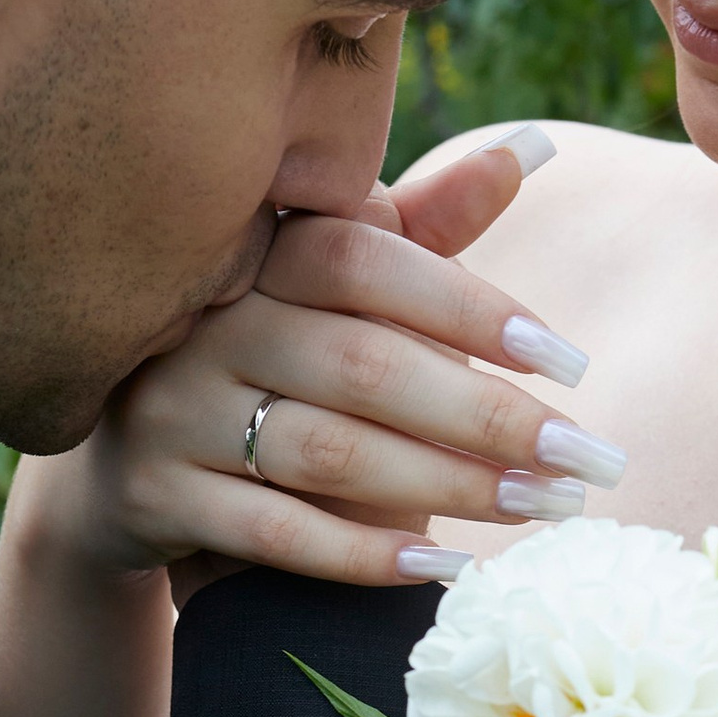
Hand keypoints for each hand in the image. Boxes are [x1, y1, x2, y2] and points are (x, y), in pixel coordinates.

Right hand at [29, 130, 625, 590]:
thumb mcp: (340, 291)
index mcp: (256, 251)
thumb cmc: (271, 362)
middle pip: (364, 366)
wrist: (130, 466)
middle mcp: (204, 321)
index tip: (568, 364)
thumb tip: (532, 149)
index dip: (469, 306)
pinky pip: (275, 531)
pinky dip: (365, 555)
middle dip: (491, 419)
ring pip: (330, 453)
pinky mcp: (152, 496)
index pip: (365, 259)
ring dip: (451, 488)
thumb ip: (426, 230)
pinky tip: (446, 567)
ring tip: (544, 511)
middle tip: (588, 464)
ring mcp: (169, 410)